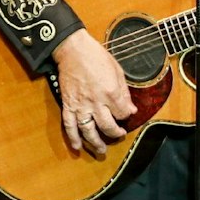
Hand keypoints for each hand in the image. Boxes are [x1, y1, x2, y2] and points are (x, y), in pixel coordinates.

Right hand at [54, 30, 135, 158]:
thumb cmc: (96, 56)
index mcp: (111, 92)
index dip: (126, 115)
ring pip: (89, 130)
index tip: (125, 112)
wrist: (73, 49)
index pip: (122, 113)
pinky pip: (69, 125)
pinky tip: (77, 146)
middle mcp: (96, 102)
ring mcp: (81, 105)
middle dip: (115, 133)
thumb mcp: (117, 70)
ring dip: (96, 143)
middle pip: (108, 126)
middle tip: (118, 134)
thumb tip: (131, 108)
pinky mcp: (68, 104)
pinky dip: (73, 137)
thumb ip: (124, 91)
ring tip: (101, 150)